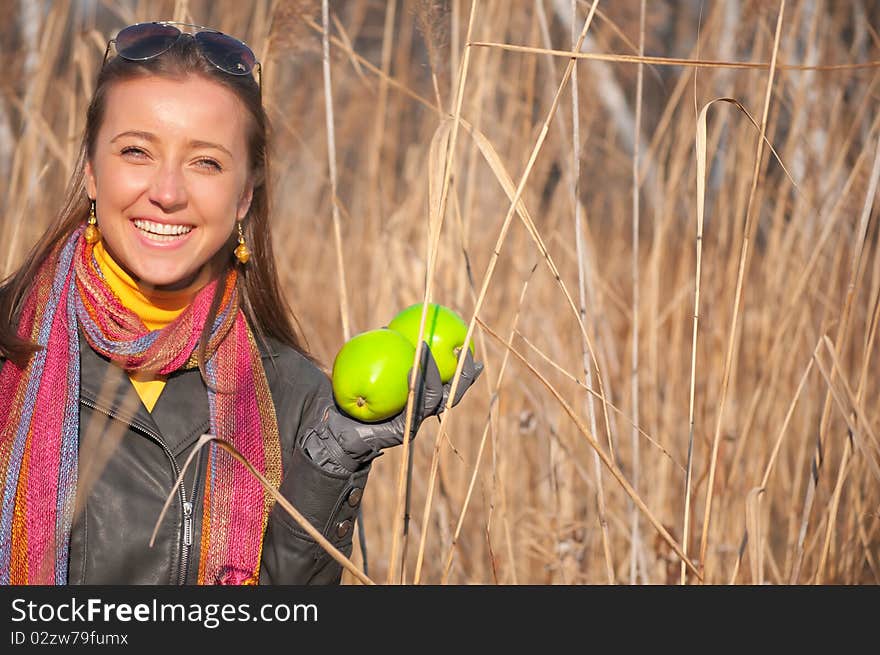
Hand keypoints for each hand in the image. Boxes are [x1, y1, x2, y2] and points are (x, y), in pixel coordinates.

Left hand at [303, 344, 483, 472]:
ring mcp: (413, 422)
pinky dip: (415, 384)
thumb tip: (387, 326)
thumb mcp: (365, 370)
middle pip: (452, 395)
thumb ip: (380, 354)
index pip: (447, 383)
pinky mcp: (403, 430)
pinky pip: (413, 405)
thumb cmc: (348, 398)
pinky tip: (412, 367)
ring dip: (437, 373)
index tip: (470, 347)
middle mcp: (420, 412)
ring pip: (436, 399)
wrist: (334, 428)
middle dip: (464, 377)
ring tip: (431, 351)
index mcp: (419, 400)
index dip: (462, 369)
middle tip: (469, 355)